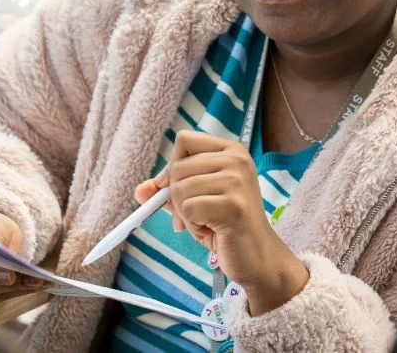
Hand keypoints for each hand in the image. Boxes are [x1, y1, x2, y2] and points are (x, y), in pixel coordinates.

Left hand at [135, 131, 309, 313]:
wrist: (257, 256)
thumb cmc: (225, 225)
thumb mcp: (196, 199)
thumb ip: (168, 190)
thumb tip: (139, 191)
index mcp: (232, 150)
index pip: (184, 140)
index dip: (172, 166)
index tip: (175, 188)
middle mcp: (237, 160)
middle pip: (178, 167)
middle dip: (176, 197)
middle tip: (194, 216)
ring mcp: (237, 182)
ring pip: (180, 189)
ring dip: (185, 214)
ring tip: (207, 222)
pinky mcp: (233, 206)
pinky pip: (188, 209)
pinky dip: (193, 225)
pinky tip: (212, 231)